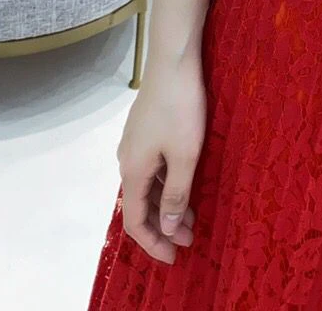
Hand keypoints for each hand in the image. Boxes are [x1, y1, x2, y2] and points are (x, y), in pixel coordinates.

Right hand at [116, 56, 206, 263]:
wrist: (173, 61)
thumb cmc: (181, 108)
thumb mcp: (184, 155)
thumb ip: (175, 194)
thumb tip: (167, 229)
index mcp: (132, 171)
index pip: (135, 221)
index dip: (152, 243)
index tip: (173, 258)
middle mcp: (127, 161)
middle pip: (140, 205)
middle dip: (164, 227)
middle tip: (191, 240)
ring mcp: (135, 143)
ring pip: (148, 186)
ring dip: (168, 205)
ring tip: (194, 218)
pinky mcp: (146, 130)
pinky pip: (152, 168)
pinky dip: (167, 184)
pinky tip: (186, 184)